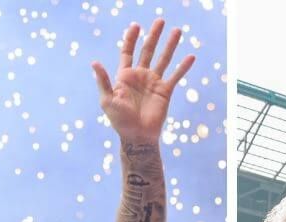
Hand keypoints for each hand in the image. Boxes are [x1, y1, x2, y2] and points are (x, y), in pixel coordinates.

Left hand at [92, 19, 195, 144]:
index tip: (136, 25)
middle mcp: (140, 76)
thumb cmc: (119, 120)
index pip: (128, 51)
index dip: (131, 38)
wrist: (137, 136)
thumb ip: (103, 81)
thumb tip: (95, 62)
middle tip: (160, 20)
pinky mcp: (165, 91)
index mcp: (125, 76)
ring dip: (170, 45)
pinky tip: (191, 57)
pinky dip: (183, 67)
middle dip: (153, 35)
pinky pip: (175, 76)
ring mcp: (154, 82)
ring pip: (163, 59)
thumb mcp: (107, 100)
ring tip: (177, 31)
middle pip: (147, 50)